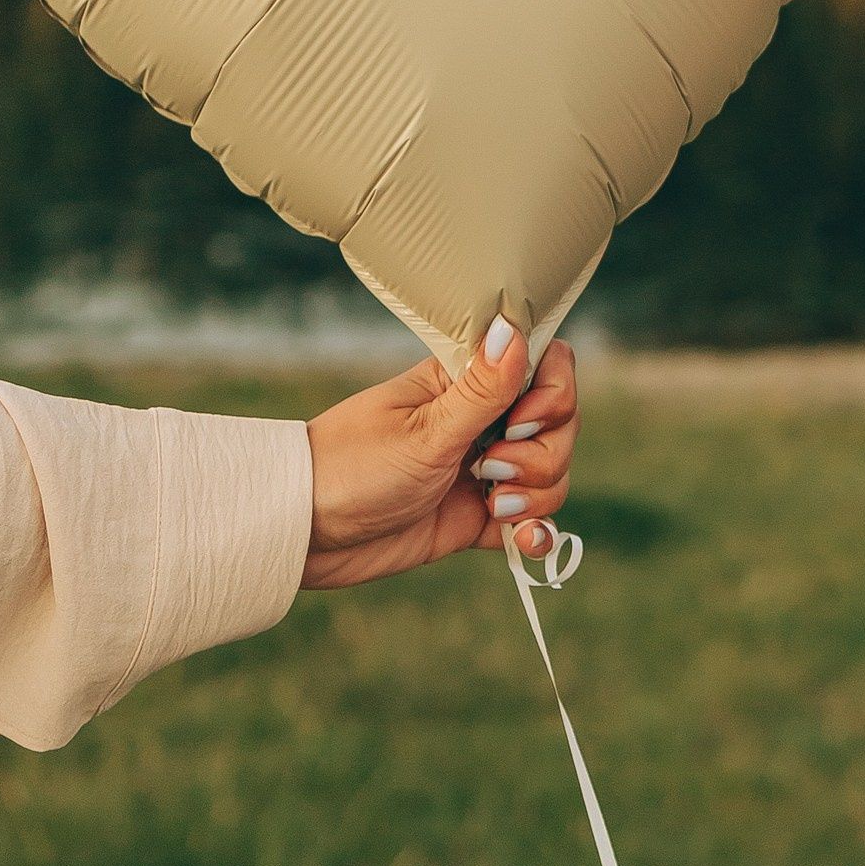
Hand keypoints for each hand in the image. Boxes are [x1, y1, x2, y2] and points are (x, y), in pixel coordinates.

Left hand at [303, 325, 577, 589]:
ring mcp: (482, 471)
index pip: (545, 368)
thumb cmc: (351, 468)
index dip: (551, 396)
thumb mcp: (424, 431)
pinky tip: (521, 540)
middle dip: (542, 455)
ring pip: (551, 474)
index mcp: (465, 384)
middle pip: (559, 426)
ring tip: (491, 506)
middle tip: (490, 470)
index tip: (517, 421)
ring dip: (536, 495)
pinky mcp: (476, 517)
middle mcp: (481, 422)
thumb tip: (515, 326)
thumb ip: (481, 389)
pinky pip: (530, 521)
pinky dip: (534, 532)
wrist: (305, 533)